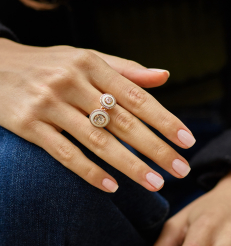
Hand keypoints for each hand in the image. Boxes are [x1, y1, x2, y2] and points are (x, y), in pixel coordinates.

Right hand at [0, 39, 194, 191]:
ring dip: (130, 165)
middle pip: (123, 121)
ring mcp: (49, 104)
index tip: (187, 141)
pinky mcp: (28, 125)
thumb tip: (164, 76)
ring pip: (97, 141)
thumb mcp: (86, 58)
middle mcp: (72, 82)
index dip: (165, 120)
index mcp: (92, 64)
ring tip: (155, 184)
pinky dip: (89, 172)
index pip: (137, 96)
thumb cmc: (50, 65)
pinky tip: (112, 187)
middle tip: (182, 170)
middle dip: (156, 148)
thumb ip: (125, 70)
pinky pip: (65, 153)